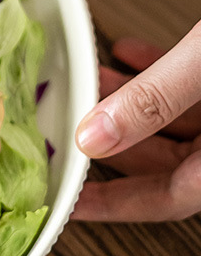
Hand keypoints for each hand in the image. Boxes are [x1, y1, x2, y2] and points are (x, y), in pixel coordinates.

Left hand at [72, 25, 200, 220]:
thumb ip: (154, 101)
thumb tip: (94, 136)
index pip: (166, 199)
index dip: (112, 204)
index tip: (68, 201)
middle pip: (165, 161)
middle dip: (112, 138)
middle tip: (67, 127)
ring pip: (176, 122)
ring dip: (130, 101)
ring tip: (92, 77)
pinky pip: (196, 91)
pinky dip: (161, 74)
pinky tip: (131, 52)